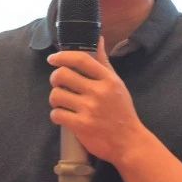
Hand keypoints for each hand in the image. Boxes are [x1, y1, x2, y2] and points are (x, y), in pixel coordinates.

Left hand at [47, 38, 148, 164]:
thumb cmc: (122, 111)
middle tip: (59, 84)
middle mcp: (98, 92)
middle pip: (62, 75)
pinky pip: (56, 114)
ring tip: (62, 102)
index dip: (62, 56)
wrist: (128, 142)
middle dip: (55, 78)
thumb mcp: (117, 84)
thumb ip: (104, 62)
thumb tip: (98, 39)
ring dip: (55, 98)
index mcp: (108, 79)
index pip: (80, 59)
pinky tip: (63, 116)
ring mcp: (89, 109)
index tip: (53, 59)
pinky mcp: (81, 126)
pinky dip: (56, 115)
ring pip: (56, 95)